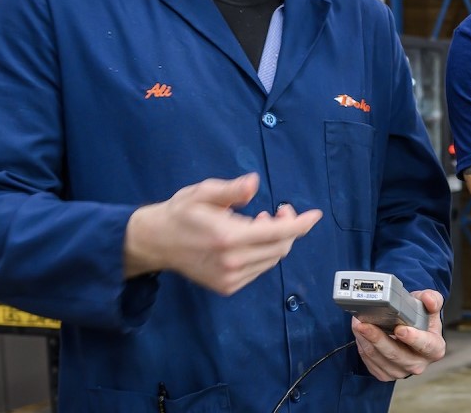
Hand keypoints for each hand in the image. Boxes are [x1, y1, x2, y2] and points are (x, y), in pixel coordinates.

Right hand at [123, 173, 322, 294]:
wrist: (155, 242)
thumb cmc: (181, 213)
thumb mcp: (203, 193)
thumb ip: (231, 190)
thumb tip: (254, 183)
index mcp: (227, 237)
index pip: (278, 232)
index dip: (301, 224)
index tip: (315, 214)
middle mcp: (231, 262)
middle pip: (280, 247)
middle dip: (289, 228)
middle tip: (279, 209)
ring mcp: (229, 278)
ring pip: (272, 260)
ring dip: (276, 240)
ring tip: (260, 221)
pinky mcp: (226, 287)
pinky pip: (259, 269)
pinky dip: (264, 253)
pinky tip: (250, 239)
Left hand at [352, 290, 446, 380]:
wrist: (412, 333)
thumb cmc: (421, 320)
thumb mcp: (430, 306)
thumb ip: (433, 299)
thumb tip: (428, 299)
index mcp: (434, 349)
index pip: (426, 345)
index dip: (413, 338)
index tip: (400, 329)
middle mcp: (418, 364)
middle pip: (396, 354)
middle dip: (378, 338)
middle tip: (364, 324)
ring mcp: (401, 371)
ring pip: (379, 358)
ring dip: (365, 340)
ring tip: (357, 324)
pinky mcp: (386, 374)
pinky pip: (370, 362)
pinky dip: (362, 347)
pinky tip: (359, 334)